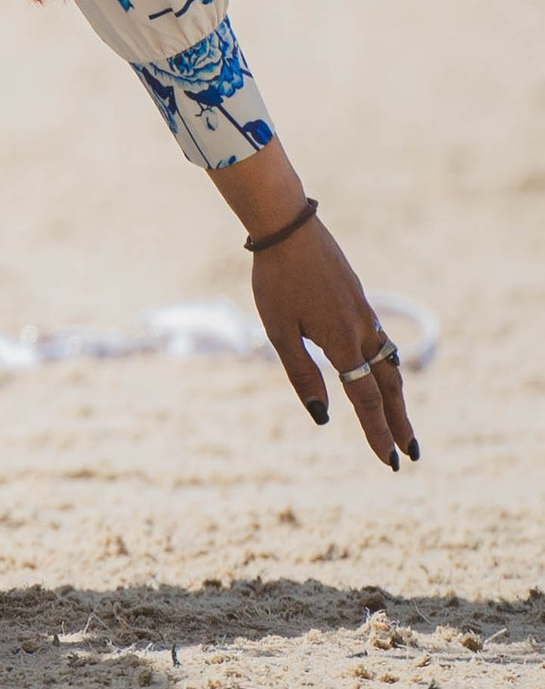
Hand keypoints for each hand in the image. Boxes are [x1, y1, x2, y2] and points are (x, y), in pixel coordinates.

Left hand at [226, 153, 418, 470]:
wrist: (287, 227)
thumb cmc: (275, 280)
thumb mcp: (280, 331)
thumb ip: (302, 374)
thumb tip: (323, 416)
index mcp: (342, 342)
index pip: (366, 400)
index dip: (378, 433)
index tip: (391, 461)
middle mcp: (362, 330)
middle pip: (388, 387)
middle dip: (399, 422)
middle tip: (412, 454)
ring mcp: (364, 313)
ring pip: (388, 364)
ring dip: (397, 396)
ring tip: (402, 421)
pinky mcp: (359, 299)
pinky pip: (380, 342)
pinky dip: (387, 367)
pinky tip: (383, 372)